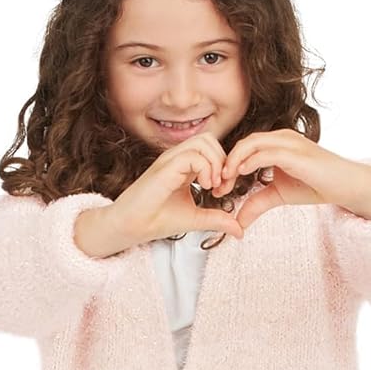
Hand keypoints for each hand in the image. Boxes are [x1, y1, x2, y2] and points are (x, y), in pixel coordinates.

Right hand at [111, 129, 245, 244]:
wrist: (131, 226)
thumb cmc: (156, 220)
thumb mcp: (195, 219)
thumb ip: (217, 219)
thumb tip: (239, 229)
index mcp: (183, 166)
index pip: (211, 149)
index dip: (223, 166)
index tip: (221, 191)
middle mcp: (177, 158)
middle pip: (210, 140)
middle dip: (223, 161)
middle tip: (221, 186)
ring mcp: (170, 160)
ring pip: (203, 142)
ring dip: (215, 163)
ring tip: (212, 186)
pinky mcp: (165, 167)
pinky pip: (193, 156)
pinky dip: (206, 169)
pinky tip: (204, 187)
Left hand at [214, 130, 364, 230]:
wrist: (343, 184)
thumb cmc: (315, 185)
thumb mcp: (278, 196)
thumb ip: (256, 204)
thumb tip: (237, 222)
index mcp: (275, 144)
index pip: (243, 149)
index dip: (227, 167)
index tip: (217, 188)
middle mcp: (280, 138)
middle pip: (243, 144)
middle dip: (225, 165)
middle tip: (215, 187)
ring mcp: (288, 142)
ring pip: (251, 144)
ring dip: (233, 163)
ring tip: (224, 182)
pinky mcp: (294, 152)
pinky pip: (265, 153)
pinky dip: (249, 162)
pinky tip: (240, 175)